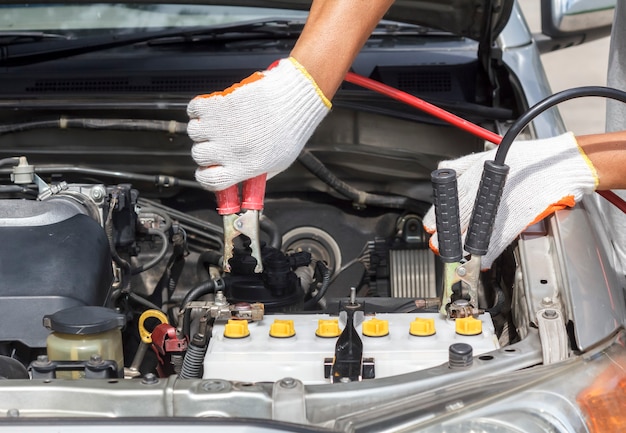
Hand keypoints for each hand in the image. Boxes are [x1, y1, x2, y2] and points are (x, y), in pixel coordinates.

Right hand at [187, 57, 330, 190]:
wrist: (294, 98)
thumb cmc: (292, 127)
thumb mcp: (279, 162)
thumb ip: (259, 174)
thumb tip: (247, 182)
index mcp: (245, 166)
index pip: (210, 181)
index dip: (206, 176)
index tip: (207, 171)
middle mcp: (230, 149)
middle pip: (198, 156)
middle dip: (205, 150)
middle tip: (217, 143)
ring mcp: (222, 127)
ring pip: (193, 132)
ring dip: (202, 128)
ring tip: (217, 124)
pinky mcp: (219, 105)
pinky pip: (194, 109)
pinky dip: (198, 109)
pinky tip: (211, 109)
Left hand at [423, 132, 598, 267]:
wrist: (560, 165)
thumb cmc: (526, 159)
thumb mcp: (487, 155)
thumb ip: (461, 164)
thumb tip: (443, 171)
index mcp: (478, 175)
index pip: (452, 199)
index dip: (440, 216)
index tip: (432, 226)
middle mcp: (488, 191)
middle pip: (461, 218)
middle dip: (447, 235)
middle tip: (439, 245)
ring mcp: (504, 206)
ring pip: (477, 232)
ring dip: (464, 248)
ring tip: (455, 257)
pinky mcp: (519, 218)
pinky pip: (499, 240)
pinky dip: (488, 253)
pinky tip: (480, 261)